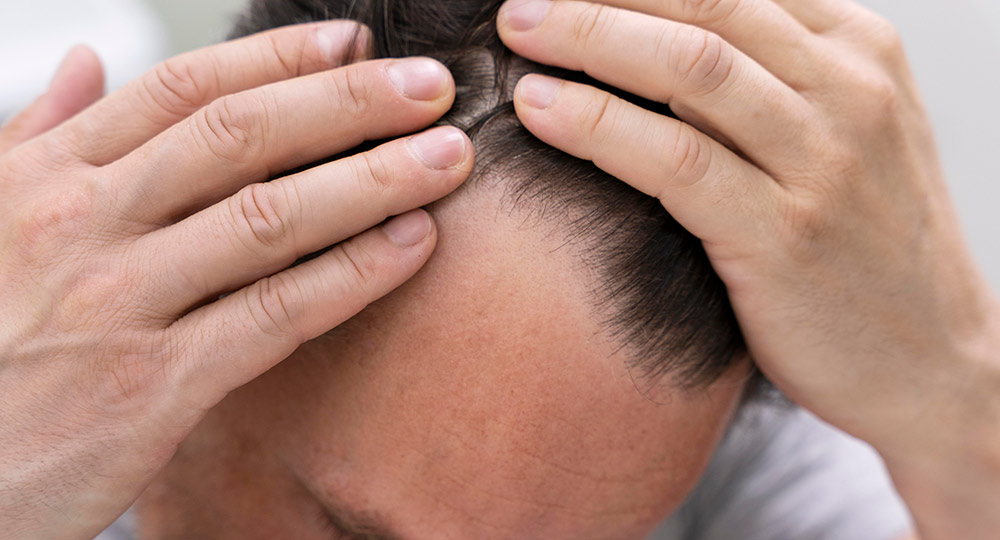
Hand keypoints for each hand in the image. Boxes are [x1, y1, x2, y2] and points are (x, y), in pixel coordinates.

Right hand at [0, 22, 470, 538]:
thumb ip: (39, 136)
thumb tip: (87, 61)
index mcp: (49, 176)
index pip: (183, 90)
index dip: (279, 59)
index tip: (354, 41)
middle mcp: (84, 223)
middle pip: (240, 137)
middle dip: (348, 102)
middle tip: (431, 86)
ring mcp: (120, 302)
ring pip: (269, 217)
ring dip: (373, 180)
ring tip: (447, 158)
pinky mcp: (154, 385)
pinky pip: (275, 314)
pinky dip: (353, 275)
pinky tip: (412, 245)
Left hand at [498, 0, 999, 537]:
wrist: (931, 362)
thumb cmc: (862, 244)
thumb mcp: (841, 135)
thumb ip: (771, 79)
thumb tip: (656, 38)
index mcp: (860, 50)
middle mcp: (849, 90)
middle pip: (706, 6)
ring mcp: (823, 161)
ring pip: (688, 69)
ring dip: (588, 38)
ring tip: (518, 32)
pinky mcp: (784, 234)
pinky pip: (675, 158)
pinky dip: (598, 123)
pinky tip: (540, 107)